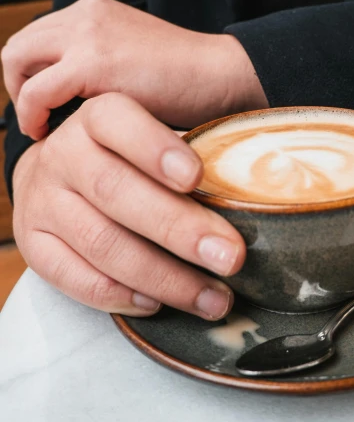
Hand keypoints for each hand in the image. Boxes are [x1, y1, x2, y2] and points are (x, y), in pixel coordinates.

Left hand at [2, 0, 267, 140]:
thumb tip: (67, 94)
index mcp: (95, 11)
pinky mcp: (93, 63)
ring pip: (16, 61)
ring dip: (21, 98)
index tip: (46, 104)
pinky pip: (36, 92)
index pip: (37, 37)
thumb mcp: (133, 57)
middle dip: (18, 84)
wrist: (221, 76)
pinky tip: (47, 131)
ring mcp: (88, 35)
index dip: (32, 73)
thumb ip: (99, 62)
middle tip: (38, 115)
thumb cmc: (187, 79)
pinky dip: (31, 114)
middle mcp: (86, 14)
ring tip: (41, 125)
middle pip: (19, 46)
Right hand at [12, 92, 244, 316]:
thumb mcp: (153, 136)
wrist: (57, 176)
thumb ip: (190, 154)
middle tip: (231, 257)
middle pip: (116, 192)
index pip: (119, 122)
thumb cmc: (127, 158)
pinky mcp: (32, 243)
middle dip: (179, 229)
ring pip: (102, 242)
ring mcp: (41, 200)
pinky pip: (73, 277)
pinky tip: (158, 304)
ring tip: (213, 297)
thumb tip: (252, 182)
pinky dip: (120, 295)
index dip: (157, 149)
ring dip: (163, 276)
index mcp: (97, 117)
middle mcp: (62, 154)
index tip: (198, 178)